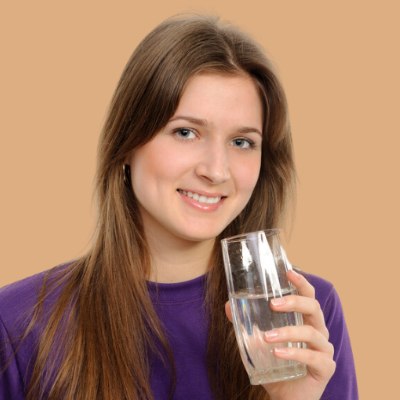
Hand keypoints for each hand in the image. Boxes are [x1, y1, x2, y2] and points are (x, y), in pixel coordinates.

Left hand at [225, 270, 335, 399]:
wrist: (284, 396)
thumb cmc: (275, 364)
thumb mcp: (257, 342)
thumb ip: (246, 324)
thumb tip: (228, 306)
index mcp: (305, 320)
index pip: (308, 295)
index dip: (301, 282)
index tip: (288, 272)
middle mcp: (318, 331)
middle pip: (314, 308)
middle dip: (294, 302)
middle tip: (273, 304)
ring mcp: (324, 349)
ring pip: (312, 333)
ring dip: (289, 332)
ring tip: (268, 336)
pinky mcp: (326, 368)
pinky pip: (314, 358)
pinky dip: (295, 354)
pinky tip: (278, 354)